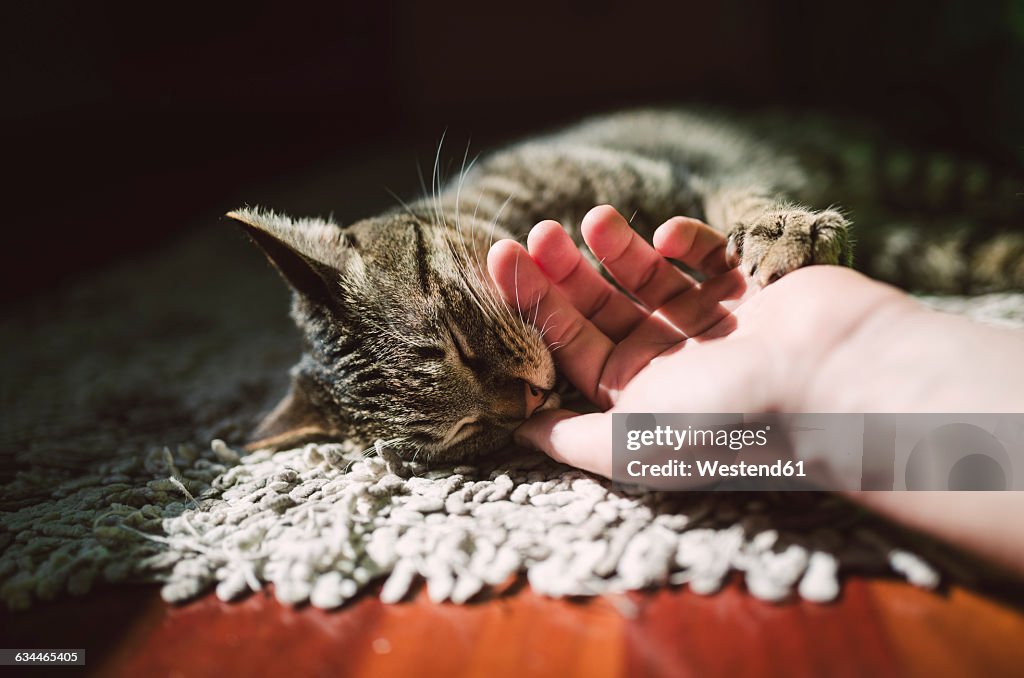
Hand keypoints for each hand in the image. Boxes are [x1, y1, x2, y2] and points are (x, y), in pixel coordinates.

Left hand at [487, 205, 908, 476]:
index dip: (534, 300)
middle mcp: (669, 360)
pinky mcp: (750, 288)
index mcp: (636, 396)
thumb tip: (520, 432)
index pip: (570, 342)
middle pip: (601, 305)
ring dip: (616, 246)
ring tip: (593, 219)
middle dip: (565, 269)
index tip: (503, 256)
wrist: (829, 382)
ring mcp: (711, 322)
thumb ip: (573, 440)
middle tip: (537, 232)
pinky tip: (666, 238)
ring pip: (646, 276)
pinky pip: (705, 255)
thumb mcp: (631, 445)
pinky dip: (682, 240)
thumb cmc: (726, 420)